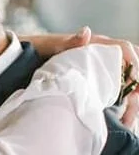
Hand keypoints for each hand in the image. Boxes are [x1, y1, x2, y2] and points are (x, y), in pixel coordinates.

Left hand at [21, 27, 138, 126]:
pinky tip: (120, 121)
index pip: (124, 50)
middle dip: (136, 87)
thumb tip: (87, 32)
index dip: (134, 63)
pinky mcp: (94, 84)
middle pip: (130, 70)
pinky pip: (113, 94)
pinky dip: (120, 106)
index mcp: (97, 45)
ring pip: (124, 84)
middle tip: (134, 107)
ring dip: (131, 101)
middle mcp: (102, 57)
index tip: (135, 80)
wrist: (26, 58)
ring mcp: (99, 71)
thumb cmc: (42, 49)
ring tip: (127, 121)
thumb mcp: (54, 45)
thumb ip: (70, 41)